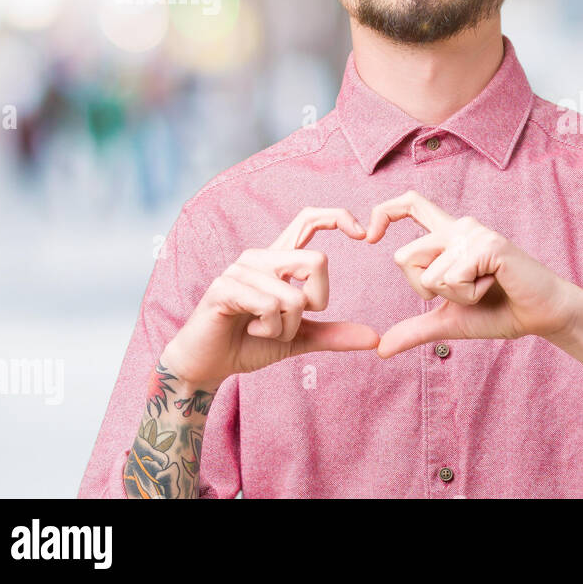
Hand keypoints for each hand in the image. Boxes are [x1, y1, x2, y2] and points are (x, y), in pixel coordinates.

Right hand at [161, 207, 379, 390]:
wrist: (208, 366)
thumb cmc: (249, 344)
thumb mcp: (299, 339)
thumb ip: (334, 335)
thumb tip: (375, 339)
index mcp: (278, 260)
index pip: (309, 219)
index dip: (337, 217)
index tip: (363, 235)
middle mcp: (260, 257)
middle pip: (318, 261)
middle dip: (315, 304)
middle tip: (288, 323)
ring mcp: (240, 270)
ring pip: (294, 295)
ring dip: (287, 327)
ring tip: (263, 330)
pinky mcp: (224, 288)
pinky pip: (269, 305)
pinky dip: (269, 329)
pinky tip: (250, 330)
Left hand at [363, 191, 582, 357]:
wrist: (541, 316)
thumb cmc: (501, 312)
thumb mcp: (449, 321)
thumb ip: (415, 329)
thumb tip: (380, 350)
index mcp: (448, 235)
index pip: (409, 204)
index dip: (383, 212)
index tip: (368, 236)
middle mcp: (459, 227)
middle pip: (403, 257)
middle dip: (426, 290)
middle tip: (466, 291)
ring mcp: (473, 233)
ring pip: (428, 274)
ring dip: (454, 296)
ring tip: (485, 287)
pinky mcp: (488, 245)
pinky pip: (452, 278)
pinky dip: (469, 295)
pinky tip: (494, 285)